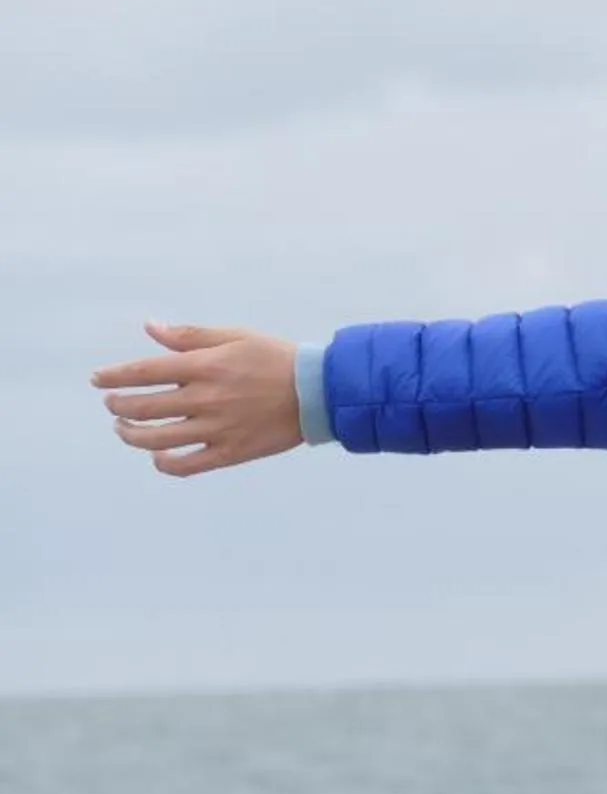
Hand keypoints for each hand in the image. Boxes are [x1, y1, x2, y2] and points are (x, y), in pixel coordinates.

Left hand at [92, 323, 305, 476]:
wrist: (320, 392)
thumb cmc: (276, 359)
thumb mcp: (235, 337)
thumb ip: (189, 336)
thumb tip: (150, 328)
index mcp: (205, 367)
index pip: (143, 372)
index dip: (114, 377)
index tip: (99, 380)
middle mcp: (205, 399)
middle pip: (143, 408)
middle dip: (118, 406)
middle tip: (112, 404)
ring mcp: (217, 429)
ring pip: (157, 439)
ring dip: (131, 435)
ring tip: (124, 429)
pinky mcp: (231, 452)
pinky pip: (188, 465)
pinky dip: (165, 464)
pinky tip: (158, 457)